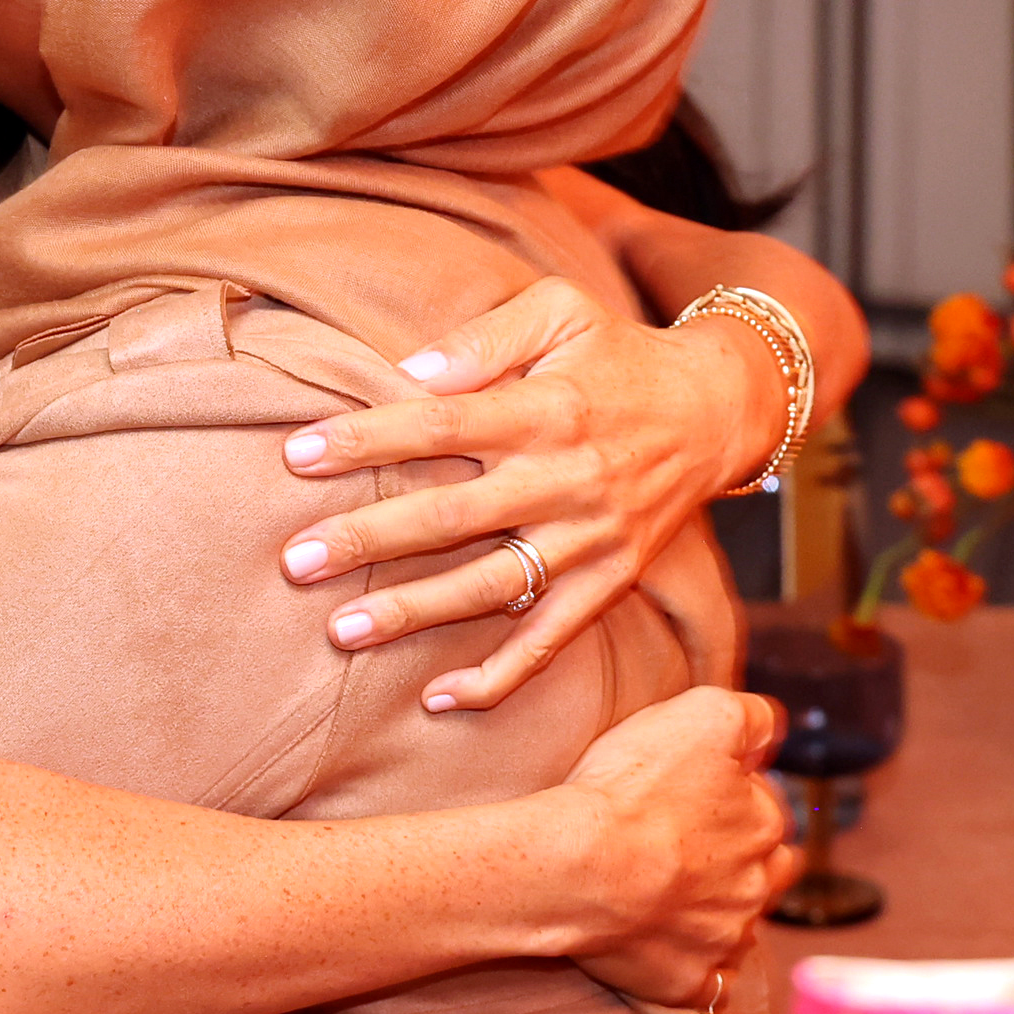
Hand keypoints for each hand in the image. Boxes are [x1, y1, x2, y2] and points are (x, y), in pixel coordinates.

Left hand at [276, 276, 782, 711]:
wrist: (718, 410)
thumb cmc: (618, 354)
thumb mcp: (561, 313)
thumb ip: (484, 339)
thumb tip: (409, 373)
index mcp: (544, 408)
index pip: (440, 424)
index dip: (367, 440)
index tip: (296, 455)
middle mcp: (565, 478)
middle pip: (452, 515)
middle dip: (368, 539)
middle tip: (294, 560)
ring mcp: (590, 537)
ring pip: (491, 585)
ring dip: (414, 612)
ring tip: (341, 630)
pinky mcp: (611, 580)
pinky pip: (551, 638)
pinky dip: (500, 676)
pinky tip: (440, 700)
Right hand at [547, 683, 797, 1004]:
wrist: (577, 867)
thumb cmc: (633, 788)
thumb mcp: (703, 714)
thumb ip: (752, 718)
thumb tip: (772, 730)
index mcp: (764, 825)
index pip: (768, 808)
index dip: (733, 797)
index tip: (692, 794)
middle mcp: (757, 888)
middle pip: (764, 874)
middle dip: (737, 862)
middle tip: (686, 849)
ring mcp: (725, 940)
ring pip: (736, 927)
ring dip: (713, 914)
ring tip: (667, 897)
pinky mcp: (689, 982)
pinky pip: (706, 982)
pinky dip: (692, 967)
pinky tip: (663, 948)